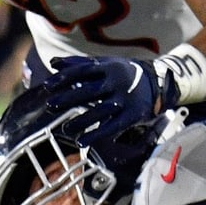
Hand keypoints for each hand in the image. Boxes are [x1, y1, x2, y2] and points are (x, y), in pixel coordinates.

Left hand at [42, 55, 177, 143]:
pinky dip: (98, 134)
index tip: (47, 86)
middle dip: (68, 99)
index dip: (64, 78)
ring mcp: (126, 99)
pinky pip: (114, 126)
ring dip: (81, 121)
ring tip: (64, 129)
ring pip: (101, 111)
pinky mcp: (134, 115)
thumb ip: (79, 64)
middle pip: (90, 91)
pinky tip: (82, 141)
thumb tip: (53, 63)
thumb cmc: (122, 73)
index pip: (83, 70)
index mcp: (108, 67)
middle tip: (50, 106)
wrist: (158, 81)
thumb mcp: (104, 64)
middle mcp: (117, 82)